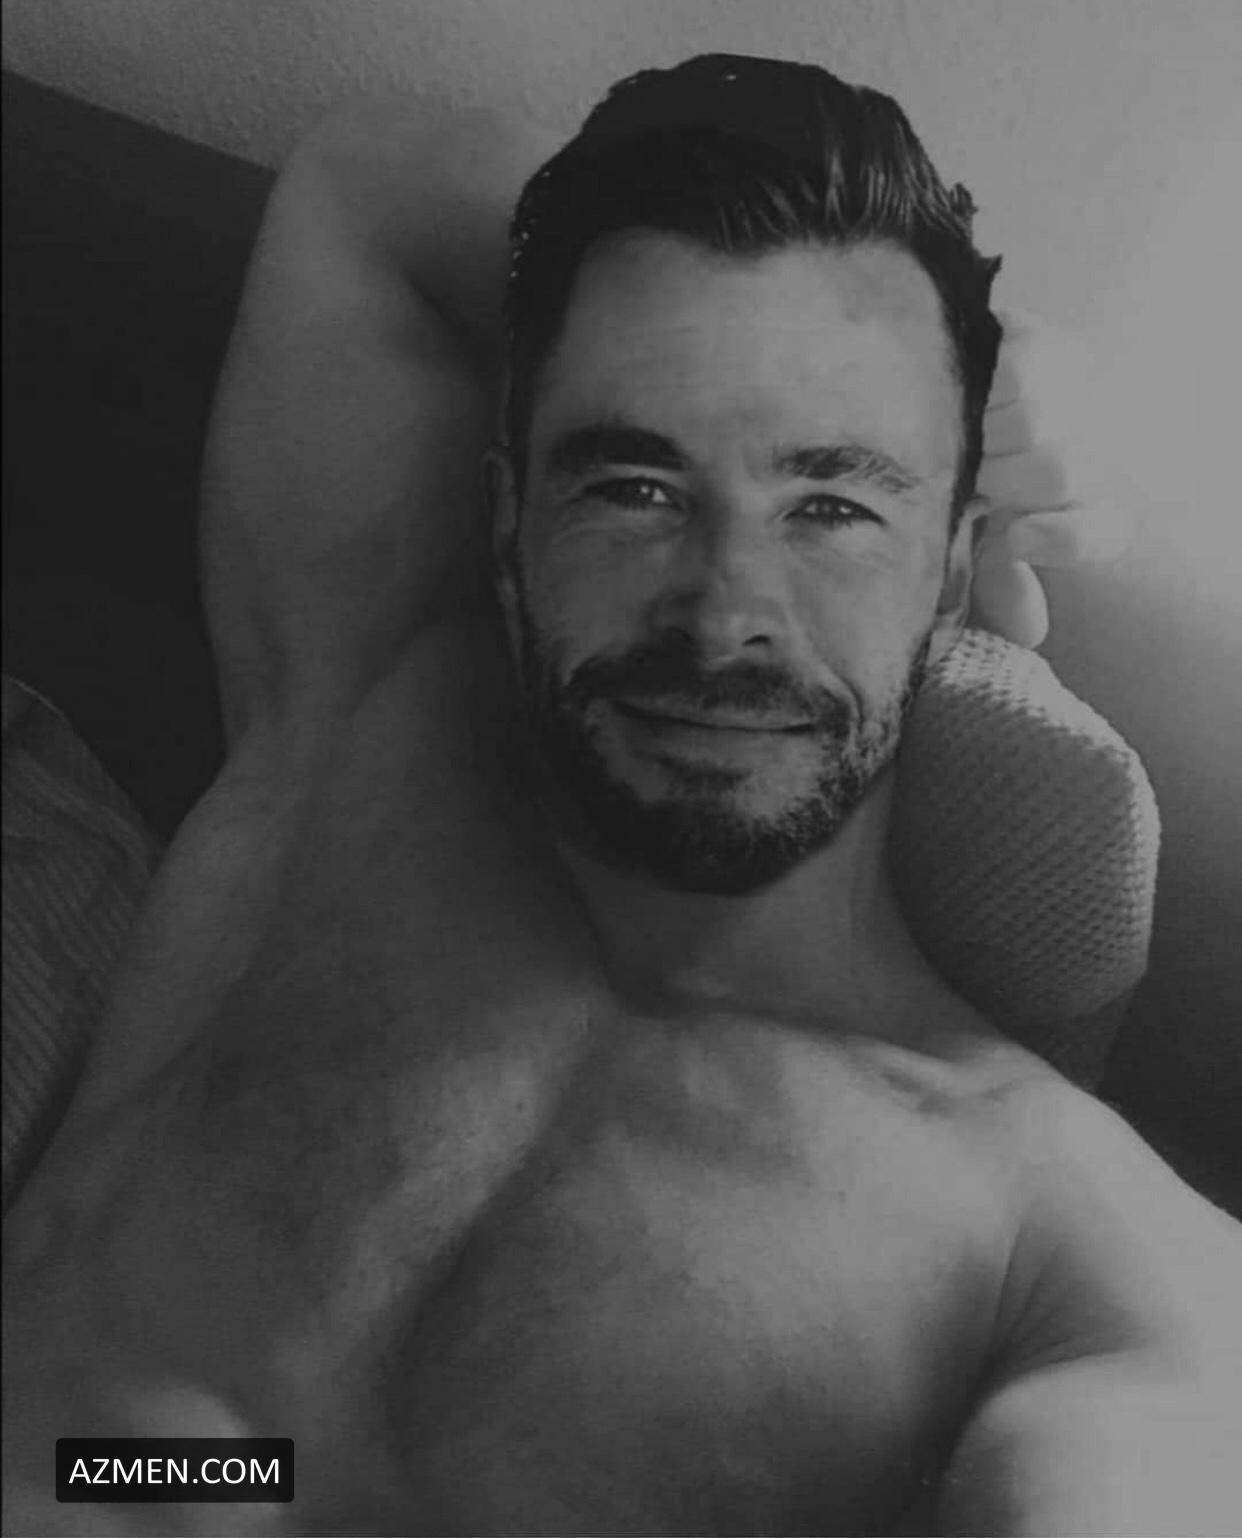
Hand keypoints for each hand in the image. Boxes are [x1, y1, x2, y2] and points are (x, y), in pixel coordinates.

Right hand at [970, 308, 1130, 647]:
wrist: (905, 399)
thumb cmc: (940, 476)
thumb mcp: (962, 532)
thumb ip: (997, 577)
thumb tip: (1031, 634)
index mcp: (1067, 501)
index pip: (1101, 528)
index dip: (1067, 537)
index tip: (1018, 537)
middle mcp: (1078, 444)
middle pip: (1063, 475)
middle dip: (1000, 480)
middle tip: (965, 473)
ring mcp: (1065, 392)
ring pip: (1037, 429)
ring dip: (984, 438)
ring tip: (959, 434)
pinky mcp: (1040, 345)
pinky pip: (1024, 375)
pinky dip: (985, 392)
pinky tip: (966, 397)